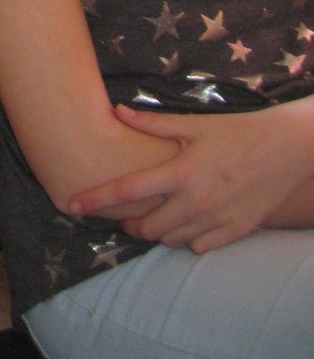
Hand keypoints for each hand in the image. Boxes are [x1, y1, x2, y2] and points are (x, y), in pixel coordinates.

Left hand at [68, 101, 313, 251]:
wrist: (287, 150)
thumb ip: (153, 123)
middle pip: (147, 227)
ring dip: (156, 232)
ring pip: (171, 241)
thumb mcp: (195, 123)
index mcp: (181, 172)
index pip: (128, 191)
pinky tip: (185, 223)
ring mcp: (217, 221)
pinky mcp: (236, 232)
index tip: (72, 206)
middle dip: (129, 223)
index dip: (96, 200)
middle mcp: (197, 202)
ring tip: (153, 217)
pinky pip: (199, 248)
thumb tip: (116, 111)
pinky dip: (186, 240)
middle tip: (124, 215)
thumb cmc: (238, 131)